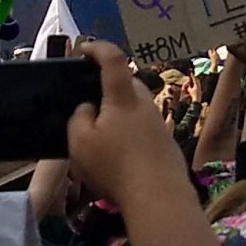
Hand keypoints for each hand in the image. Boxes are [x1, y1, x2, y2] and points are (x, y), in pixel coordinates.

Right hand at [69, 40, 190, 210]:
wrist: (159, 196)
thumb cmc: (115, 166)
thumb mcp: (80, 143)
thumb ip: (79, 118)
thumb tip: (88, 108)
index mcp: (123, 97)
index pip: (113, 59)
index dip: (98, 49)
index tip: (85, 49)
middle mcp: (145, 103)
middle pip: (127, 83)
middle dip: (108, 84)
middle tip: (89, 99)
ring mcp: (159, 123)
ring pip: (136, 106)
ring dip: (119, 111)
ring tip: (101, 131)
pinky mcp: (166, 143)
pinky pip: (143, 127)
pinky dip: (130, 130)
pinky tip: (120, 152)